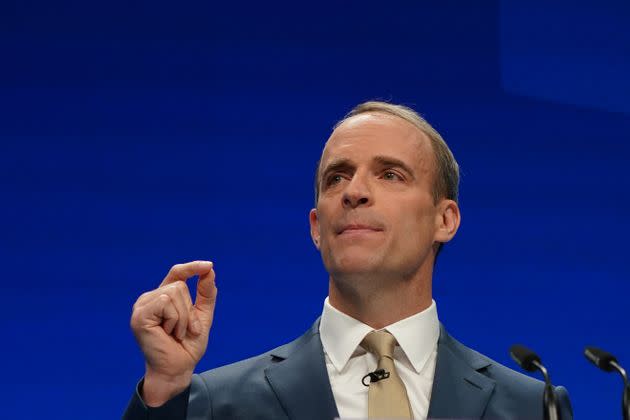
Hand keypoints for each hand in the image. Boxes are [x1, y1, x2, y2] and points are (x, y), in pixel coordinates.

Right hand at [130, 261, 216, 405]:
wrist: (178, 368)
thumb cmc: (187, 346)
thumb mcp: (202, 316)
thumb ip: (206, 294)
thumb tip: (209, 270)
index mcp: (163, 297)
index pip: (176, 273)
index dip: (191, 267)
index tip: (208, 265)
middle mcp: (150, 298)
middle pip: (179, 284)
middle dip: (189, 310)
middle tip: (184, 330)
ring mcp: (142, 306)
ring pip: (174, 292)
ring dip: (183, 317)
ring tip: (176, 334)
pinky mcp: (140, 315)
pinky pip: (166, 302)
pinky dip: (175, 320)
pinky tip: (168, 334)